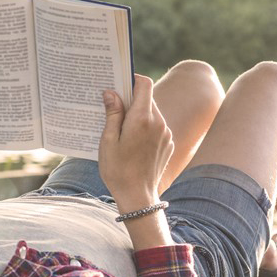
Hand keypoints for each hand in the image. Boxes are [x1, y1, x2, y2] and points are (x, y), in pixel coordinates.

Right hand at [98, 75, 172, 211]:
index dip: (132, 79)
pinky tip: (132, 141)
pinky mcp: (169, 144)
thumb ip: (112, 114)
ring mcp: (166, 134)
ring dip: (138, 114)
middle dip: (131, 99)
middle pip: (147, 98)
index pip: (144, 84)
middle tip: (113, 107)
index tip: (119, 83)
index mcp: (142, 118)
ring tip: (120, 128)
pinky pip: (157, 127)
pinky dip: (145, 127)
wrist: (138, 196)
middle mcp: (159, 123)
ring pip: (152, 113)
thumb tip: (112, 92)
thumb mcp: (108, 140)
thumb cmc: (118, 170)